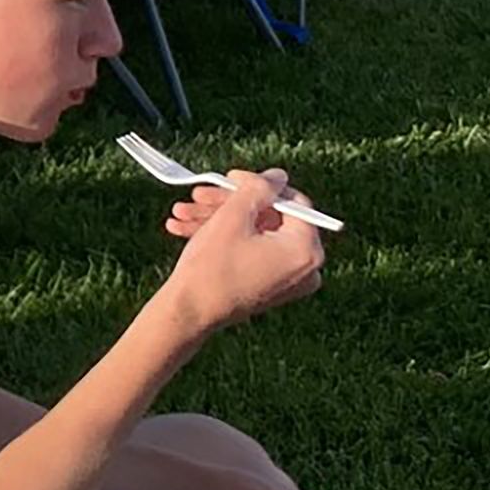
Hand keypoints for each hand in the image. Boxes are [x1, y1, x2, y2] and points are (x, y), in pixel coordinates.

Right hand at [158, 168, 325, 333]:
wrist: (189, 313)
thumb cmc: (212, 266)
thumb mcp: (234, 216)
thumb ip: (259, 188)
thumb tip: (278, 176)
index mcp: (306, 250)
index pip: (292, 202)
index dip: (257, 184)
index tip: (228, 178)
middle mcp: (306, 268)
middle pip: (270, 218)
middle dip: (229, 204)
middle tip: (199, 195)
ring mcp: (289, 280)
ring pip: (256, 234)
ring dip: (219, 220)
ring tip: (182, 214)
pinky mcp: (271, 287)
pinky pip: (253, 252)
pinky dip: (226, 239)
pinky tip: (188, 230)